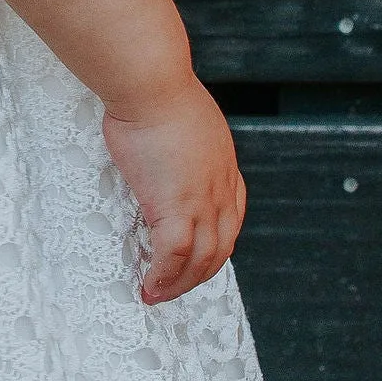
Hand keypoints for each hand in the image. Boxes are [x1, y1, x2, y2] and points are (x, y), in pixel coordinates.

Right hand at [103, 80, 247, 305]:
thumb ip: (181, 139)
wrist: (152, 85)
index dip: (217, 241)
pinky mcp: (175, 207)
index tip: (198, 253)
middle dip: (200, 273)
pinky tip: (149, 286)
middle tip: (176, 285)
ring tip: (158, 294)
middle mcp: (221, 188)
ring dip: (180, 284)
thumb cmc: (155, 91)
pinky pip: (172, 256)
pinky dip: (162, 277)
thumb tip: (159, 137)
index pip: (232, 215)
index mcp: (224, 165)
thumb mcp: (182, 118)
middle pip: (221, 246)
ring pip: (201, 259)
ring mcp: (202, 201)